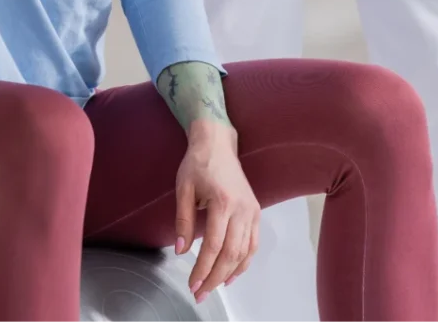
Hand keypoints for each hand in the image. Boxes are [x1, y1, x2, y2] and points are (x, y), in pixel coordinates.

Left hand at [175, 121, 260, 304]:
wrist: (218, 142)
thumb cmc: (198, 163)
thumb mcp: (183, 188)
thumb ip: (183, 220)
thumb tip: (181, 250)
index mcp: (222, 202)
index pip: (213, 246)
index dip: (202, 269)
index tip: (192, 284)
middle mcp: (242, 209)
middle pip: (231, 254)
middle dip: (215, 278)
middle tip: (200, 293)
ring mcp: (252, 211)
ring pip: (245, 253)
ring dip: (229, 274)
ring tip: (213, 287)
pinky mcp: (256, 211)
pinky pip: (253, 244)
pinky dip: (244, 262)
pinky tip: (231, 274)